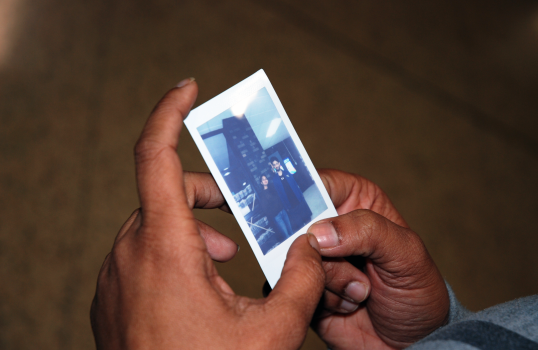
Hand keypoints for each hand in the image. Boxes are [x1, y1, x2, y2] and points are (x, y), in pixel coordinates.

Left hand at [90, 79, 325, 348]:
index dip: (169, 112)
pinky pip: (139, 255)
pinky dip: (171, 253)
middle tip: (234, 208)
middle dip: (203, 192)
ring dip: (190, 229)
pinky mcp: (111, 298)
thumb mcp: (273, 331)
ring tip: (226, 257)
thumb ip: (303, 279)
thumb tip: (313, 245)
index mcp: (163, 249)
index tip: (188, 88)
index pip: (155, 155)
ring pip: (152, 226)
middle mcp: (128, 255)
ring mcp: (114, 278)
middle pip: (163, 193)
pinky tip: (200, 284)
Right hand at [309, 170, 448, 348]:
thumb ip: (367, 231)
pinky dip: (322, 298)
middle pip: (297, 220)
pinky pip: (294, 284)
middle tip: (349, 262)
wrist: (408, 344)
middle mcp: (332, 226)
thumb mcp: (405, 253)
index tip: (303, 213)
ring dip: (330, 279)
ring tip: (360, 290)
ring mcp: (316, 257)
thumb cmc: (417, 292)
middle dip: (321, 249)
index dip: (303, 193)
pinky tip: (347, 304)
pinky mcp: (305, 285)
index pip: (319, 182)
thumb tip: (319, 232)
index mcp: (356, 202)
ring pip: (296, 255)